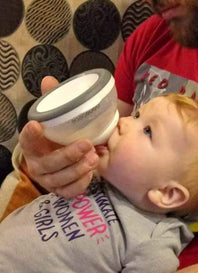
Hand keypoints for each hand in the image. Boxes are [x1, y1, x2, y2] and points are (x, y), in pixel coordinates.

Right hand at [19, 76, 98, 198]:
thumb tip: (49, 80)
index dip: (30, 135)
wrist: (60, 156)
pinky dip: (80, 184)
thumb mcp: (55, 118)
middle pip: (48, 164)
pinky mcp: (60, 190)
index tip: (36, 125)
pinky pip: (68, 192)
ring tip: (95, 158)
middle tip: (87, 144)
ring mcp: (48, 179)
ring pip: (59, 180)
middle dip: (68, 155)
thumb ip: (54, 101)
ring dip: (78, 170)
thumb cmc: (58, 135)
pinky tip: (91, 173)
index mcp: (32, 145)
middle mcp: (37, 164)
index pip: (26, 140)